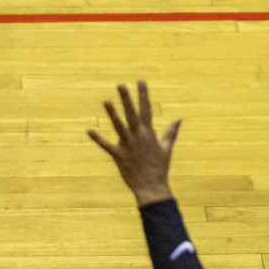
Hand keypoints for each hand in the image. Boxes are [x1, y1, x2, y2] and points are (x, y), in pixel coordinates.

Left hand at [88, 81, 180, 206]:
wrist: (152, 187)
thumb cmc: (159, 167)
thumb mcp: (167, 148)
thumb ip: (171, 132)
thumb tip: (179, 119)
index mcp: (149, 133)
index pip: (146, 109)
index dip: (143, 94)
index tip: (140, 81)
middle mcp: (138, 136)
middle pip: (132, 114)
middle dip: (127, 98)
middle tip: (121, 84)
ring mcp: (128, 146)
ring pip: (119, 126)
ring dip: (112, 114)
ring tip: (106, 100)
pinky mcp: (119, 156)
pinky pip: (107, 146)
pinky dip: (98, 139)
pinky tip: (89, 131)